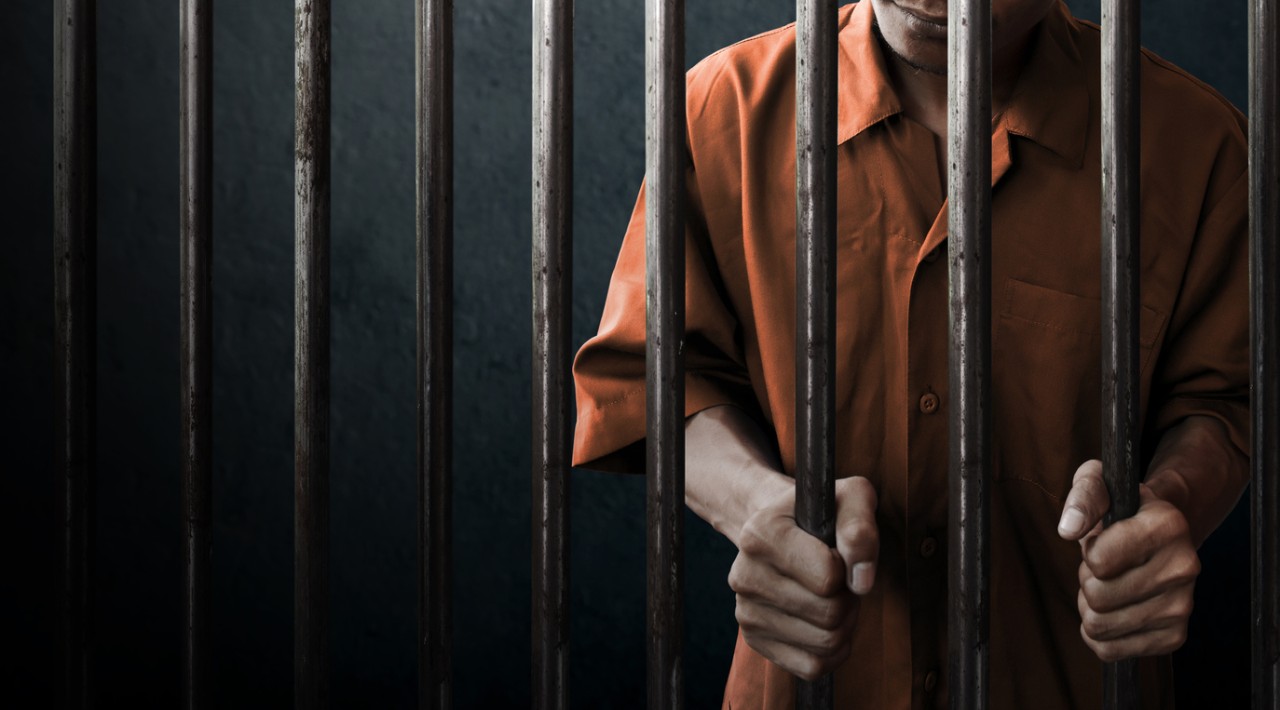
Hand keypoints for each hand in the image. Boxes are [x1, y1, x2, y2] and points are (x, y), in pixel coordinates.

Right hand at [728, 475, 878, 680]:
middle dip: (848, 599)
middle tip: (841, 580)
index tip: (837, 553)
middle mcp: (743, 575)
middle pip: (829, 614)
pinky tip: (825, 623)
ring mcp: (745, 611)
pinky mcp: (754, 640)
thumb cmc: (819, 513)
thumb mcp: (850, 498)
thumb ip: (860, 528)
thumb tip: (861, 582)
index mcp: (760, 533)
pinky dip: (832, 651)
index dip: (847, 567)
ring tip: (832, 597)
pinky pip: (812, 667)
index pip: (828, 576)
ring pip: (825, 643)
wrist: (778, 528)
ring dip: (844, 624)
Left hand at [1057, 460, 1199, 661]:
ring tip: (1108, 583)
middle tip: (1103, 565)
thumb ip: (1083, 498)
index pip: (1099, 561)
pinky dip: (1100, 633)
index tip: (1103, 539)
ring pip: (1100, 626)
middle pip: (1098, 597)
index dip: (1089, 550)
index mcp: (1169, 526)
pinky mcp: (1174, 636)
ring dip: (1091, 606)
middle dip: (1087, 579)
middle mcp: (1184, 568)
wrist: (1163, 532)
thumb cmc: (1122, 507)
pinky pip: (1110, 650)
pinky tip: (1113, 609)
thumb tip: (1068, 529)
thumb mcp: (1100, 483)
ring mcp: (1183, 606)